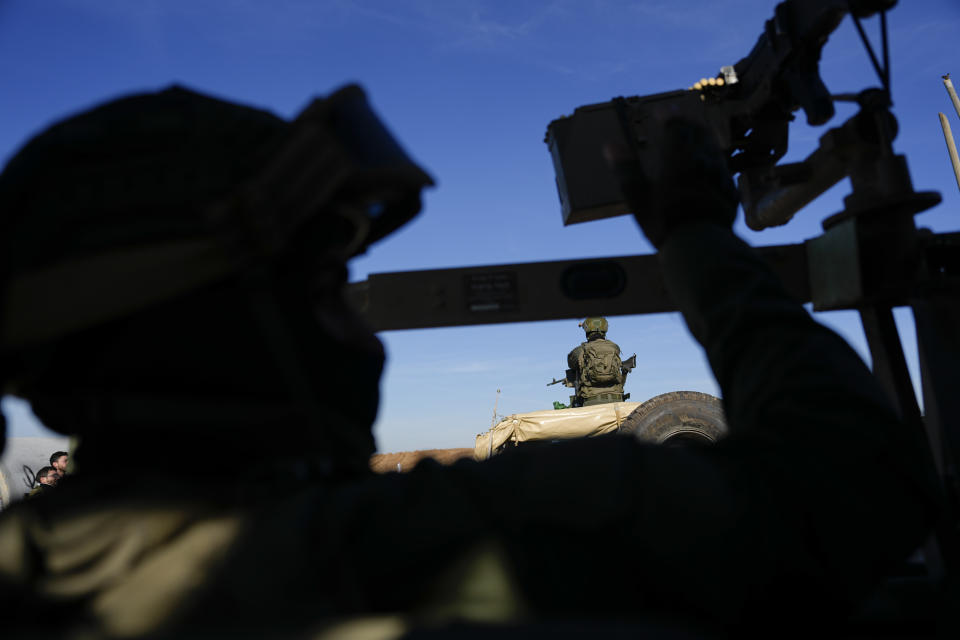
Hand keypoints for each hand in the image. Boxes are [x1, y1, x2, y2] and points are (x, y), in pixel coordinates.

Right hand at [605, 118, 738, 248]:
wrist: (703, 246)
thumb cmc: (666, 223)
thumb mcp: (638, 198)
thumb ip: (626, 170)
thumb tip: (610, 146)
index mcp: (679, 160)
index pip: (676, 128)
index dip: (669, 116)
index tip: (662, 110)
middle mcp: (703, 163)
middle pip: (699, 134)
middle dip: (689, 123)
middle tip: (682, 118)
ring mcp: (720, 177)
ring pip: (714, 149)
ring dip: (705, 139)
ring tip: (698, 135)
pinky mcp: (729, 193)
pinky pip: (723, 169)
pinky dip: (715, 160)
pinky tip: (713, 166)